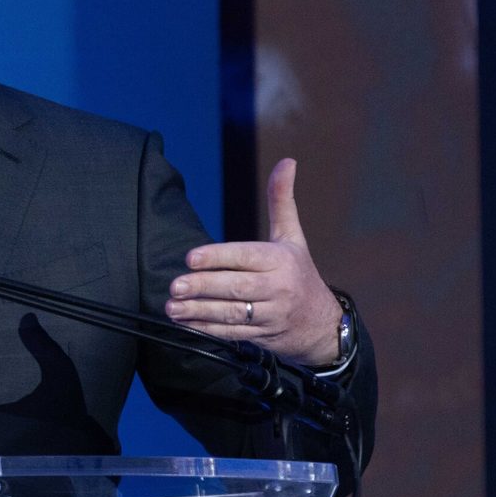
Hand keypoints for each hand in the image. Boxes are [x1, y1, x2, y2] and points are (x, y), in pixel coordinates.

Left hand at [163, 158, 341, 366]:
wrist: (322, 324)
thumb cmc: (300, 273)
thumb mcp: (292, 237)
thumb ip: (282, 200)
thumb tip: (287, 161)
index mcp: (282, 260)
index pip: (246, 257)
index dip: (218, 257)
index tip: (191, 258)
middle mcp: (278, 287)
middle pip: (236, 287)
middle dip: (203, 286)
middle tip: (175, 285)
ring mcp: (271, 314)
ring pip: (233, 313)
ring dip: (200, 311)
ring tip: (173, 307)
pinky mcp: (263, 335)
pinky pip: (233, 334)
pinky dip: (208, 329)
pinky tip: (186, 323)